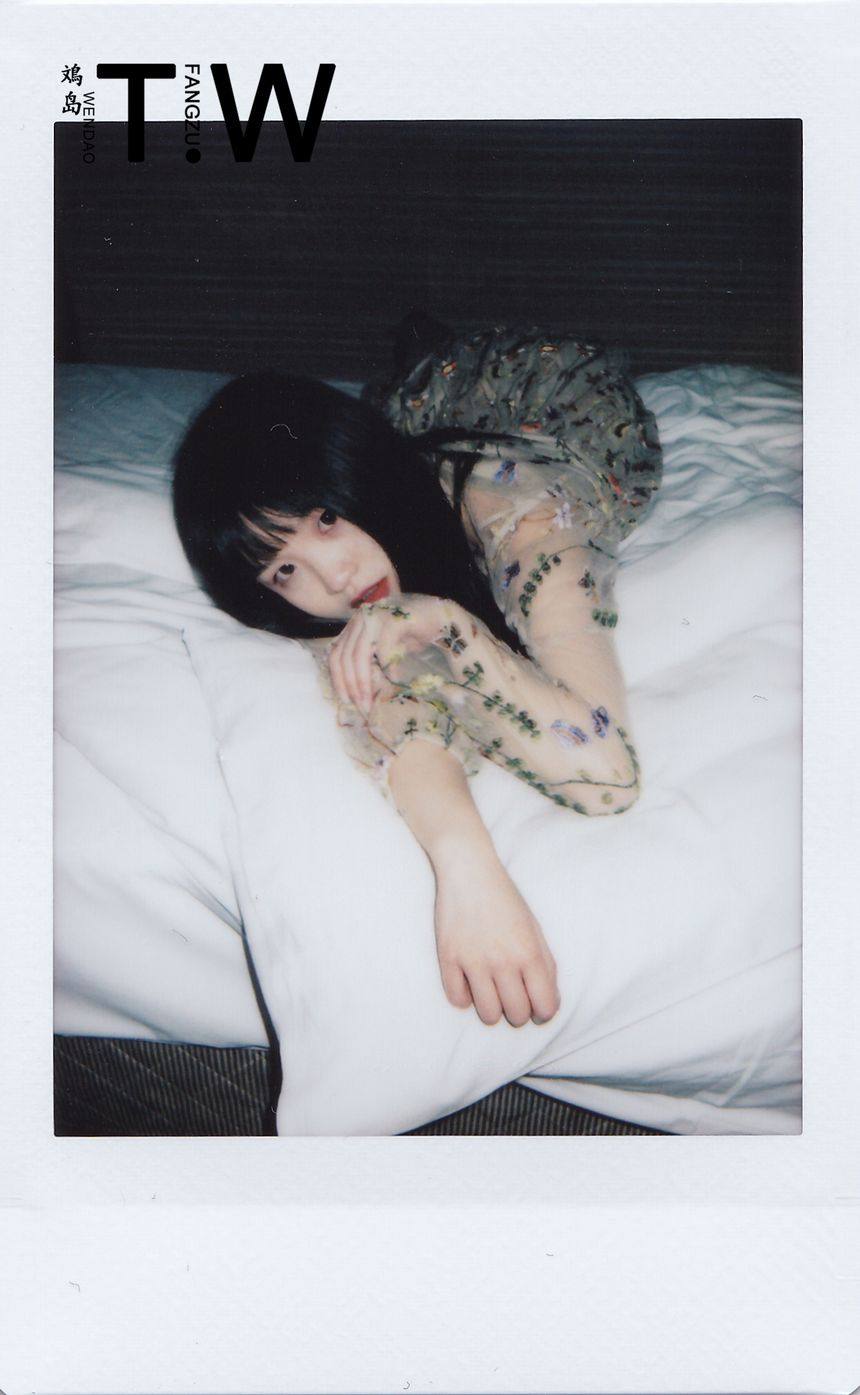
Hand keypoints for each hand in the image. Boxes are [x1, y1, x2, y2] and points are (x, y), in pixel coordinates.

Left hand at [328, 594, 456, 716]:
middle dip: (352, 686)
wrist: (444, 617)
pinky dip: (387, 668)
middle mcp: (361, 617)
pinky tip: (395, 681)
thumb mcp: (385, 650)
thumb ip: (370, 663)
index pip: (336, 653)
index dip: (338, 679)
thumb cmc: (414, 635)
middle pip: (344, 656)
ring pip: (359, 654)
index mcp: (355, 624)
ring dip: (364, 682)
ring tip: (372, 700)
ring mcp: (377, 615)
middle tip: (362, 706)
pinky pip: (383, 649)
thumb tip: (358, 692)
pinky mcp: (394, 618)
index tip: (345, 701)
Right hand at [432, 845, 559, 1027]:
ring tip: (491, 992)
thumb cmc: (506, 899)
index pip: (545, 1007)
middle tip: (513, 996)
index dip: (543, 1011)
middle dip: (518, 1011)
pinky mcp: (448, 958)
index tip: (537, 1005)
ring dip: (493, 1009)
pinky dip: (465, 997)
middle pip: (516, 1015)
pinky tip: (469, 983)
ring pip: (488, 1015)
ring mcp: (473, 961)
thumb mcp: (535, 928)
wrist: (469, 871)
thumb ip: (546, 965)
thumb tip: (549, 1001)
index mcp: (529, 953)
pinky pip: (457, 1000)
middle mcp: (503, 961)